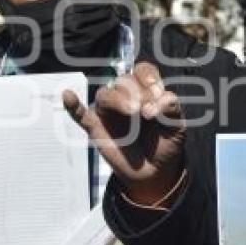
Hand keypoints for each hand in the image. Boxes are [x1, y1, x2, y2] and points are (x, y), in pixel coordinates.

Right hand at [63, 62, 185, 204]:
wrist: (155, 173)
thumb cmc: (166, 145)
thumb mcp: (177, 129)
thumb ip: (172, 112)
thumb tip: (164, 99)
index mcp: (146, 91)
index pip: (143, 71)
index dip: (148, 78)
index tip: (157, 93)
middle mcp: (126, 97)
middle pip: (124, 80)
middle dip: (137, 91)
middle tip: (148, 111)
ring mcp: (109, 112)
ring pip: (105, 94)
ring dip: (118, 99)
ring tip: (134, 111)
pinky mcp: (96, 128)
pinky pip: (80, 114)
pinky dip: (73, 106)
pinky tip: (68, 95)